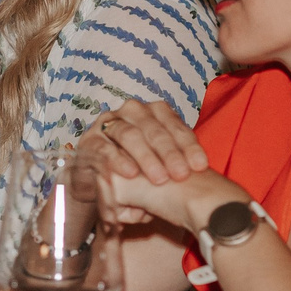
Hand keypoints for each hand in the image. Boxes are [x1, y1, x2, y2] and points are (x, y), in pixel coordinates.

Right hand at [77, 101, 208, 225]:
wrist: (99, 176)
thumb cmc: (137, 167)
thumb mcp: (161, 162)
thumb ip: (178, 161)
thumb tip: (201, 171)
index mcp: (154, 112)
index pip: (174, 124)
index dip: (188, 145)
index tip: (200, 166)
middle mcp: (131, 112)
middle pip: (153, 128)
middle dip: (169, 152)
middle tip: (180, 175)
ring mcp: (108, 124)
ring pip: (129, 135)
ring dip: (146, 157)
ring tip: (159, 179)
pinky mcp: (89, 141)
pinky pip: (105, 148)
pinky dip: (118, 161)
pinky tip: (131, 174)